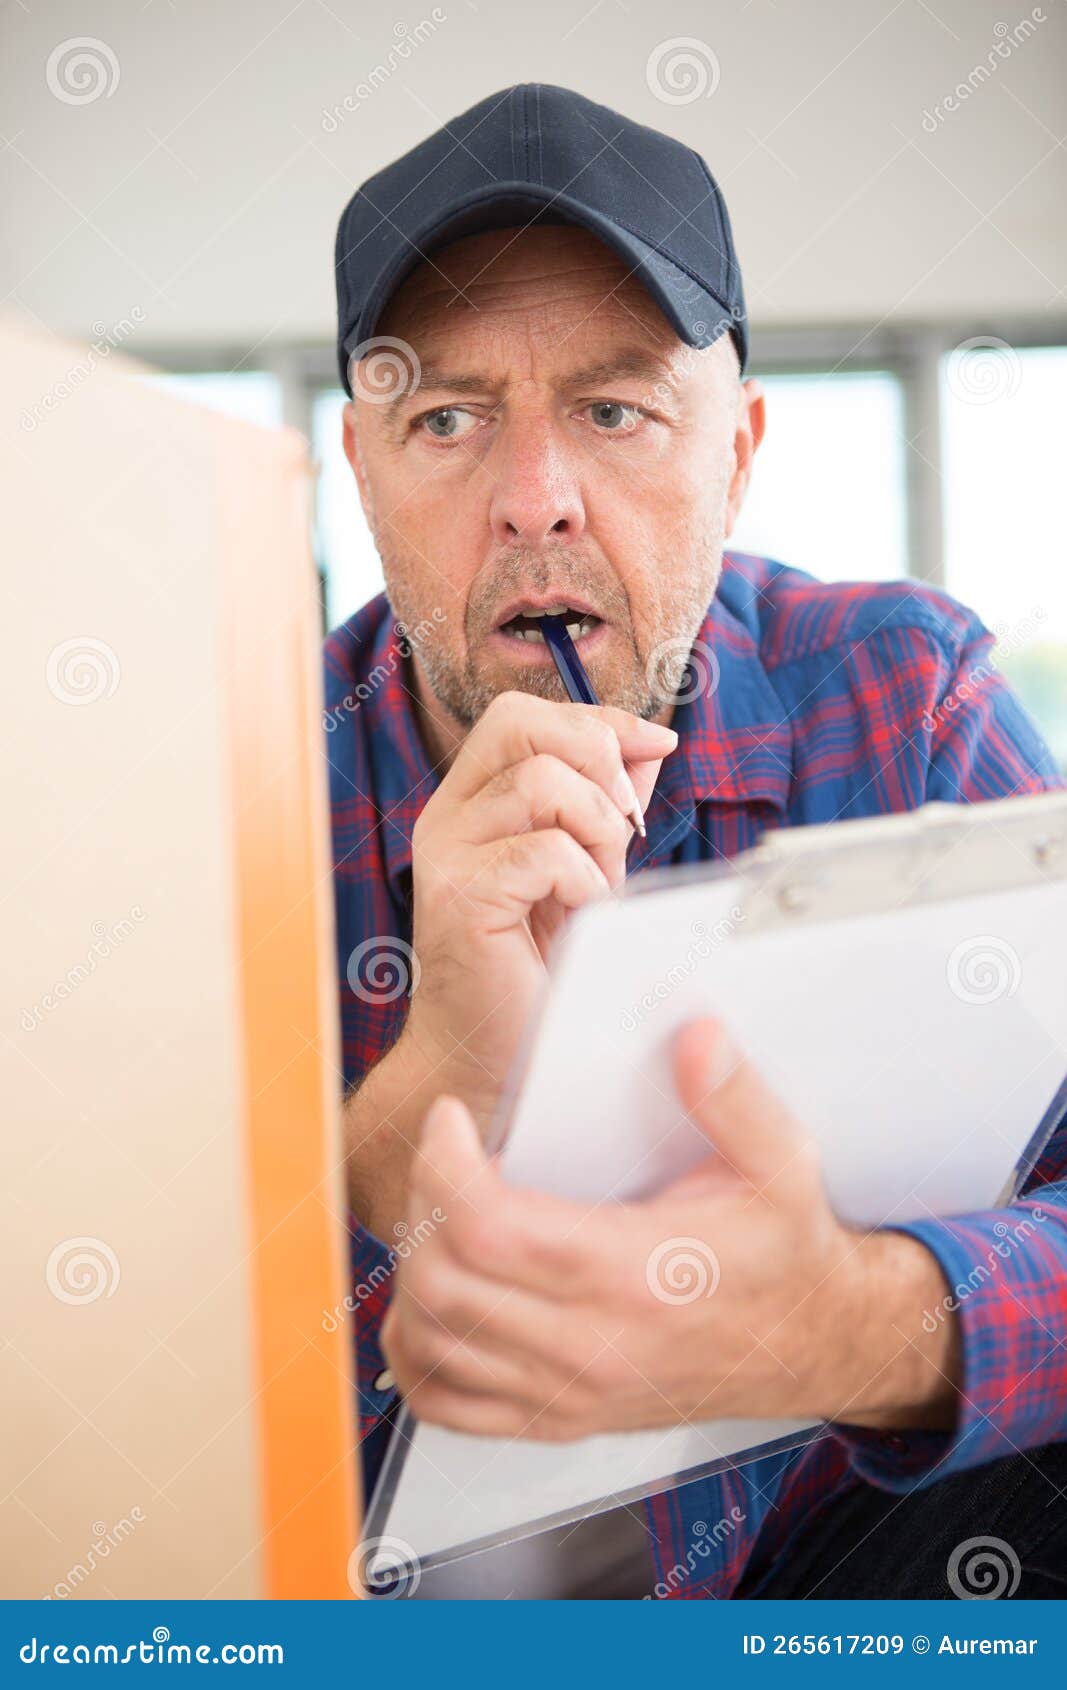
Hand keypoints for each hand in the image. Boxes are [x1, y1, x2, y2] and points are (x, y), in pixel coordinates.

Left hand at [382, 1017, 959, 1438]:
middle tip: (443, 1158)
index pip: (487, 1227)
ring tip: (440, 1215)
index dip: (442, 1164)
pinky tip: (435, 1298)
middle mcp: (591, 1345)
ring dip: (412, 1272)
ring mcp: (568, 1392)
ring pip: (431, 1342)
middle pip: (442, 1283)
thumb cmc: (786, 1253)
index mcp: (633, 1275)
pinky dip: (417, 1351)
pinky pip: (448, 1402)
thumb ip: (732, 1095)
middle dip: (421, 1205)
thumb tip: (692, 1036)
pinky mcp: (557, 1418)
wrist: (813, 1345)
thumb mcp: (781, 1161)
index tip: (448, 1119)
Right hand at [402, 691, 675, 1118]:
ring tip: (597, 888)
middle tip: (623, 829)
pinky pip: (544, 851)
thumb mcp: (587, 868)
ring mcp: (445, 855)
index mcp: (472, 801)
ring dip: (596, 832)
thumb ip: (607, 805)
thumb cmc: (538, 970)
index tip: (656, 746)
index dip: (597, 719)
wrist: (492, 1060)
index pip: (524, 716)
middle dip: (596, 759)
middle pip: (521, 723)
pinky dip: (583, 881)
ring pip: (541, 783)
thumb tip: (650, 744)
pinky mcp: (459, 899)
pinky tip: (581, 918)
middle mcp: (447, 817)